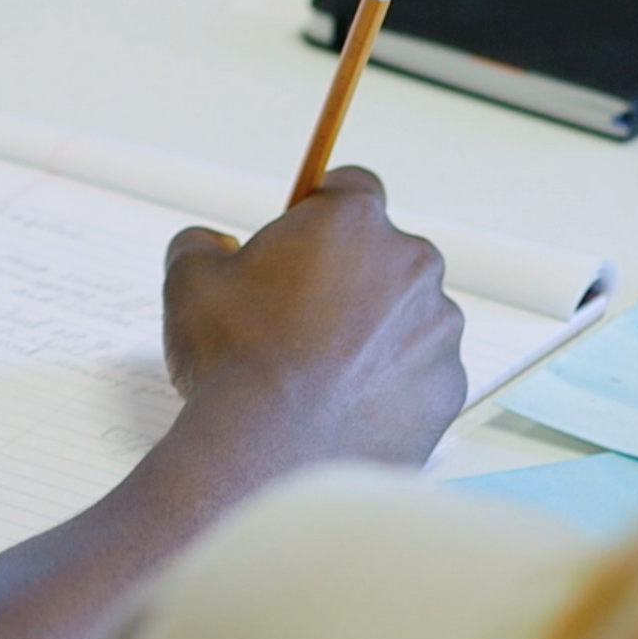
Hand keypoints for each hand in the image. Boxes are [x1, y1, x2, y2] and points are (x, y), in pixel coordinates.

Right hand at [159, 166, 463, 468]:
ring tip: (318, 372)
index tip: (299, 237)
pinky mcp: (448, 386)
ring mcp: (438, 328)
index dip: (320, 210)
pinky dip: (389, 382)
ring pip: (404, 315)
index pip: (352, 185)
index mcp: (353, 222)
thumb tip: (210, 244)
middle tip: (296, 315)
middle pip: (382, 254)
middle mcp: (411, 264)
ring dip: (371, 332)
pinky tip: (343, 404)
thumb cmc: (236, 360)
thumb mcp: (190, 282)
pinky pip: (419, 371)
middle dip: (347, 276)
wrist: (273, 453)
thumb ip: (200, 244)